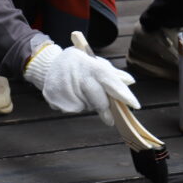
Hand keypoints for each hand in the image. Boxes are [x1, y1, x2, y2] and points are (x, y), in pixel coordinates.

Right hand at [24, 42, 138, 125]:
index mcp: (88, 63)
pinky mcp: (54, 97)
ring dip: (88, 104)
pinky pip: (72, 109)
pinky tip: (70, 95)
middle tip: (110, 119)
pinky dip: (75, 105)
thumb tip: (130, 81)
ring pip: (85, 106)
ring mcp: (63, 86)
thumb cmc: (78, 64)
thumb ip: (111, 73)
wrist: (48, 65)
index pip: (109, 79)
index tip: (135, 104)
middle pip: (97, 98)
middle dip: (105, 109)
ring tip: (79, 92)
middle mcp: (76, 73)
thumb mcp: (93, 62)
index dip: (122, 92)